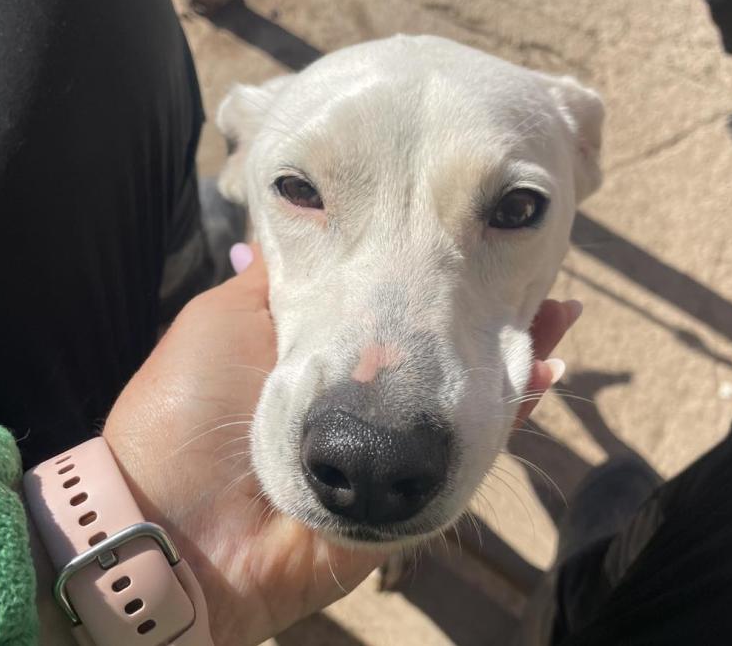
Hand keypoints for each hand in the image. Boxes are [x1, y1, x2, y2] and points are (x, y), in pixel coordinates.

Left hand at [100, 244, 579, 644]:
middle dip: (491, 316)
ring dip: (514, 358)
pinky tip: (541, 373)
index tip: (475, 237)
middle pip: (443, 352)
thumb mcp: (232, 314)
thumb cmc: (191, 399)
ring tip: (556, 318)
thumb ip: (287, 277)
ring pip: (467, 400)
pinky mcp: (407, 495)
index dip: (439, 273)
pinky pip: (470, 457)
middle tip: (535, 283)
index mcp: (328, 355)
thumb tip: (316, 220)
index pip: (399, 308)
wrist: (175, 511)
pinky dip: (510, 416)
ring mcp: (390, 448)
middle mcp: (367, 399)